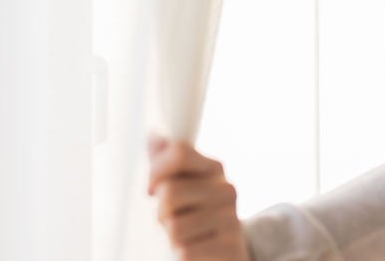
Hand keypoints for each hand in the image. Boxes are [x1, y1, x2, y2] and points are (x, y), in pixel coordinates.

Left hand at [147, 132, 252, 260]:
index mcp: (215, 168)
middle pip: (170, 193)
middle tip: (172, 220)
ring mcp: (232, 220)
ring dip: (172, 238)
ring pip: (174, 227)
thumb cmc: (198, 217)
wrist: (230, 253)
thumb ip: (167, 162)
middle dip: (162, 212)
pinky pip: (185, 252)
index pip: (179, 153)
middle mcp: (227, 190)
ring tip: (185, 237)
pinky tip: (195, 250)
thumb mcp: (184, 186)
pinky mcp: (231, 249)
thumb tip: (154, 136)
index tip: (152, 189)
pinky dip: (182, 255)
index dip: (156, 171)